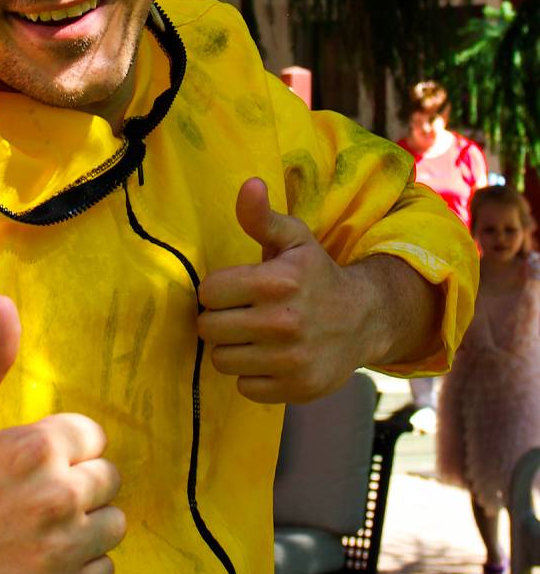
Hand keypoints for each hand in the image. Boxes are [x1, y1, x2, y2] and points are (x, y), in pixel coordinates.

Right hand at [0, 296, 124, 573]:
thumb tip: (5, 302)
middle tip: (34, 493)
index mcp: (37, 448)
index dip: (63, 445)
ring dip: (84, 525)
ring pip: (112, 524)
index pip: (92, 435)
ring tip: (42, 525)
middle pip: (108, 478)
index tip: (31, 459)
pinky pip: (104, 569)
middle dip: (77, 481)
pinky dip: (80, 566)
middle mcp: (58, 498)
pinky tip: (43, 558)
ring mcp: (64, 552)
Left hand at [196, 177, 368, 403]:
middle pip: (209, 328)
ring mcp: (291, 360)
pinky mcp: (297, 388)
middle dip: (219, 319)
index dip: (216, 290)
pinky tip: (268, 357)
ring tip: (251, 335)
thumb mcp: (293, 239)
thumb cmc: (316, 274)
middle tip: (238, 313)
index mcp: (278, 281)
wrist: (364, 319)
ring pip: (222, 360)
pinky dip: (251, 375)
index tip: (232, 289)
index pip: (209, 292)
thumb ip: (262, 217)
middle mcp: (284, 322)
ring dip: (231, 348)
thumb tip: (250, 185)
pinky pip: (244, 387)